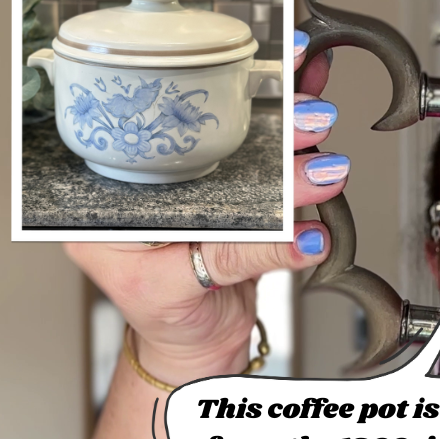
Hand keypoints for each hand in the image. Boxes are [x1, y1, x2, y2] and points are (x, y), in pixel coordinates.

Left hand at [64, 30, 346, 384]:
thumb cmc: (168, 321)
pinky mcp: (239, 195)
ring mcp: (202, 188)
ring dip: (290, 125)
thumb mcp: (186, 289)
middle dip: (268, 124)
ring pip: (246, 146)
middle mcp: (159, 184)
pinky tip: (315, 92)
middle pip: (214, 139)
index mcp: (117, 199)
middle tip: (308, 122)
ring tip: (322, 125)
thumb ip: (243, 256)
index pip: (162, 144)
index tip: (256, 115)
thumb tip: (303, 236)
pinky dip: (296, 135)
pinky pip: (268, 163)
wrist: (193, 346)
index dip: (211, 123)